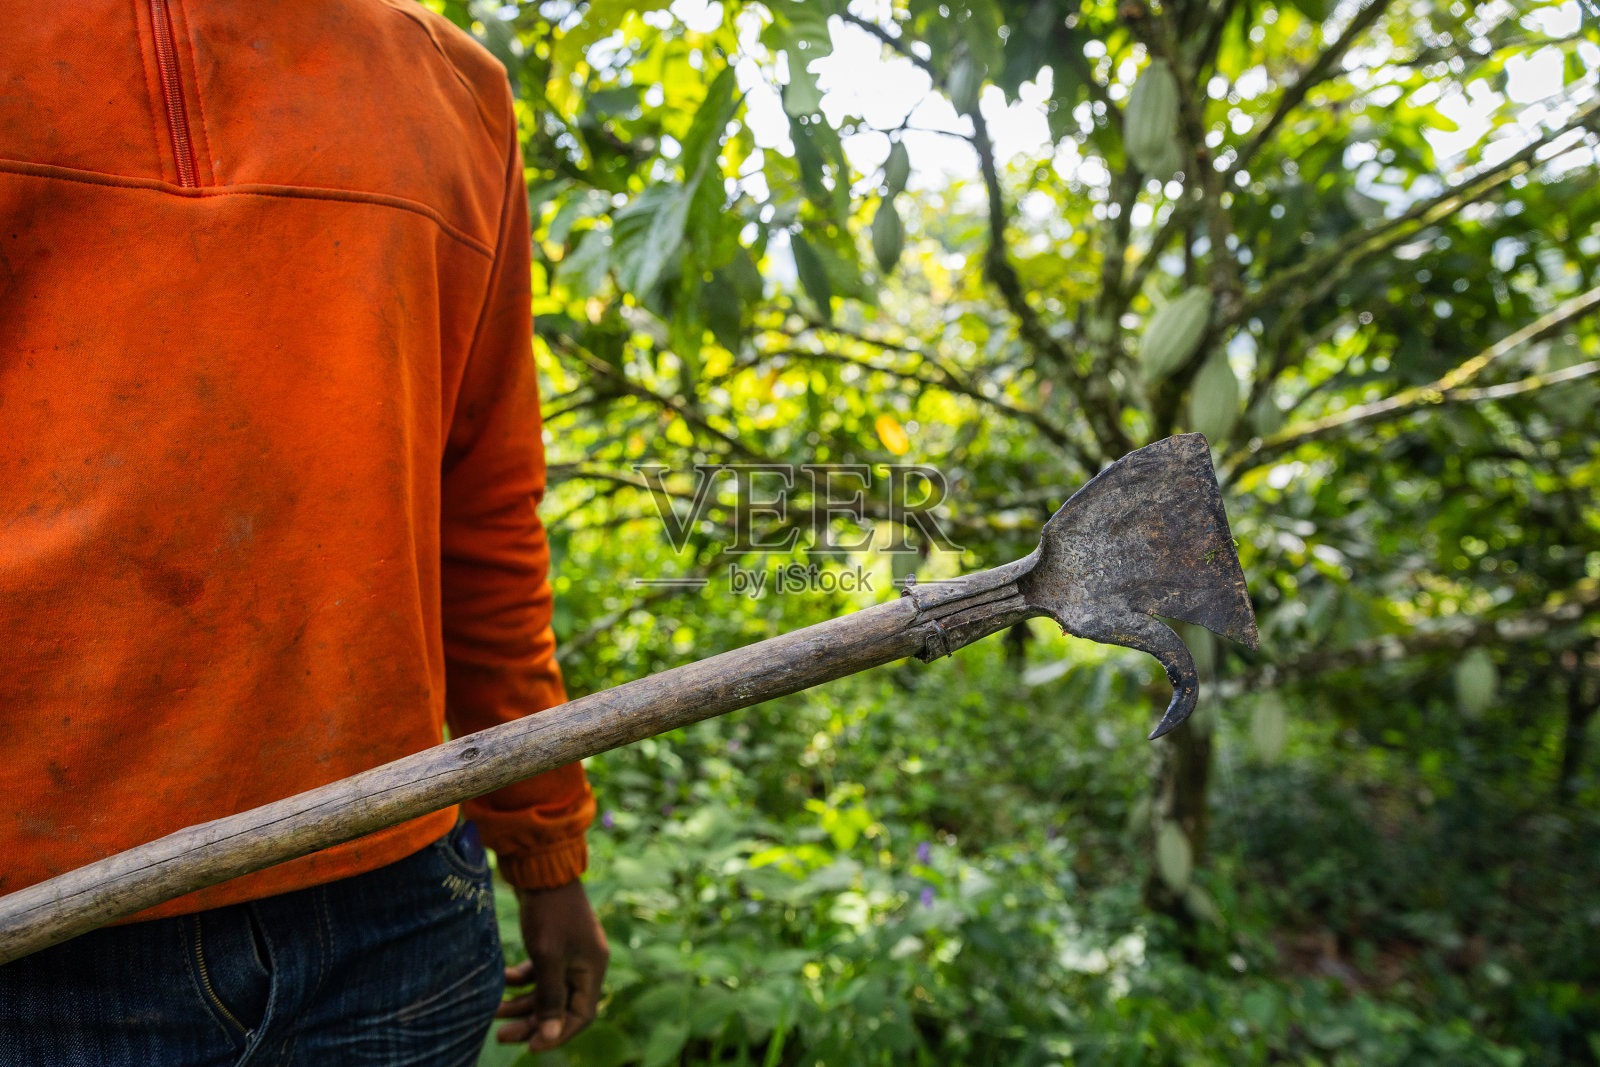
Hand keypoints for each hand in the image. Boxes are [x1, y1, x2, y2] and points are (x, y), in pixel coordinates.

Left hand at [494, 878, 608, 1052]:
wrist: (541, 867)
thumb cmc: (548, 912)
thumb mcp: (547, 957)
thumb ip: (549, 998)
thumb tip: (549, 1037)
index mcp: (592, 969)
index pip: (580, 1015)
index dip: (556, 1034)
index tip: (529, 1046)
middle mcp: (584, 964)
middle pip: (560, 1006)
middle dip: (531, 1022)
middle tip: (501, 1035)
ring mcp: (568, 953)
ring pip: (545, 990)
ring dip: (520, 1004)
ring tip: (492, 1012)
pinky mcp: (552, 943)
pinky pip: (537, 973)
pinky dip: (520, 981)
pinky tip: (500, 980)